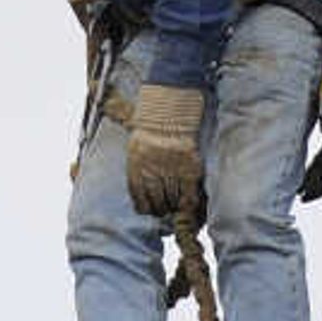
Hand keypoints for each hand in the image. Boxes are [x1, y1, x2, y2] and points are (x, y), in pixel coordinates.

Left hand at [124, 81, 205, 220]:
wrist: (170, 111)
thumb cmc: (149, 126)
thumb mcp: (134, 145)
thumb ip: (135, 167)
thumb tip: (131, 181)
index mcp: (136, 167)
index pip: (139, 198)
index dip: (145, 207)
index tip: (150, 209)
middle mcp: (152, 171)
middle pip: (156, 203)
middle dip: (160, 209)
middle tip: (164, 209)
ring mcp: (172, 170)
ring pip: (172, 200)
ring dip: (174, 206)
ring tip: (176, 206)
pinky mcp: (189, 169)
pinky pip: (188, 194)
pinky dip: (188, 202)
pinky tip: (188, 204)